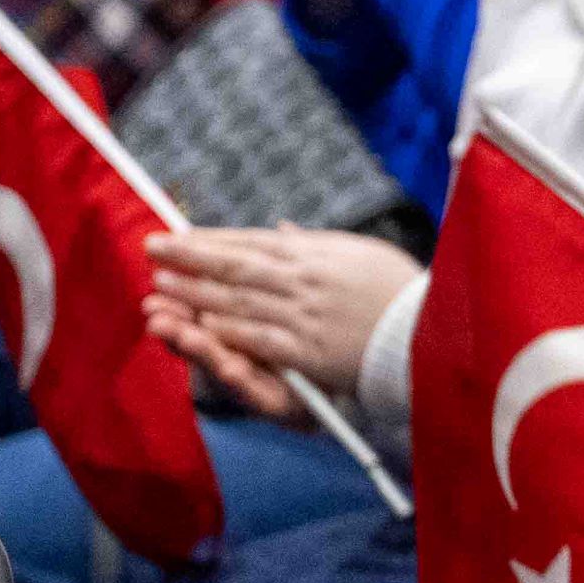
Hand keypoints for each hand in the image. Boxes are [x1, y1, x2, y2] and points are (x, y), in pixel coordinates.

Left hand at [140, 225, 417, 404]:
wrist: (431, 332)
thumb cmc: (398, 289)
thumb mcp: (360, 252)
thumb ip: (315, 243)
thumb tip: (282, 230)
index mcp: (315, 254)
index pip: (250, 242)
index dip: (209, 239)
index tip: (175, 234)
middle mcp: (304, 281)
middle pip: (235, 268)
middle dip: (190, 258)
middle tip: (151, 250)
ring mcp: (304, 316)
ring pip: (239, 302)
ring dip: (197, 294)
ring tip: (162, 286)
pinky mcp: (309, 352)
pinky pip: (260, 339)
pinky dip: (229, 331)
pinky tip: (201, 326)